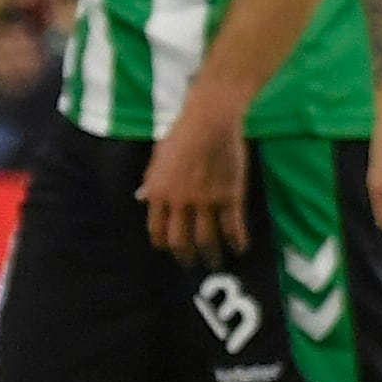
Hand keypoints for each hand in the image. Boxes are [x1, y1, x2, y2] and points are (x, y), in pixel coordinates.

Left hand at [138, 86, 250, 268]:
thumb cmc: (182, 133)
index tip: (170, 250)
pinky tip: (240, 248)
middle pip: (180, 241)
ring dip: (211, 254)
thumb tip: (140, 198)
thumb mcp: (158, 156)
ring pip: (207, 239)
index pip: (157, 230)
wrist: (210, 120)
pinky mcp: (230, 196)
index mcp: (159, 192)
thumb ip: (151, 180)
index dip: (163, 244)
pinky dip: (237, 241)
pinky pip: (233, 226)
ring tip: (215, 261)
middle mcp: (180, 202)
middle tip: (192, 262)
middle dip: (186, 256)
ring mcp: (206, 201)